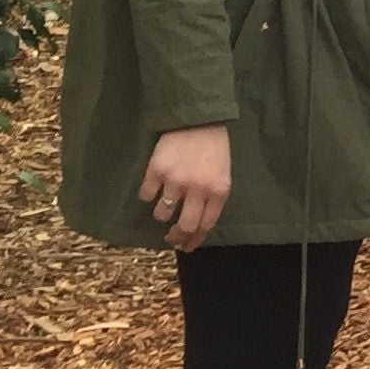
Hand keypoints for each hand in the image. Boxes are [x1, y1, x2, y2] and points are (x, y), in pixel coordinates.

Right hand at [140, 124, 233, 248]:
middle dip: (176, 238)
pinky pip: (146, 195)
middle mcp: (198, 190)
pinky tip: (152, 189)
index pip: (206, 225)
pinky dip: (147, 196)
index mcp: (218, 191)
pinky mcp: (156, 171)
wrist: (197, 121)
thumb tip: (198, 223)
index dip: (194, 240)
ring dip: (161, 215)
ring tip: (163, 209)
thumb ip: (213, 197)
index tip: (187, 247)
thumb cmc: (213, 148)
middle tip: (170, 240)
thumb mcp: (223, 174)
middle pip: (184, 226)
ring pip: (162, 213)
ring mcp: (176, 181)